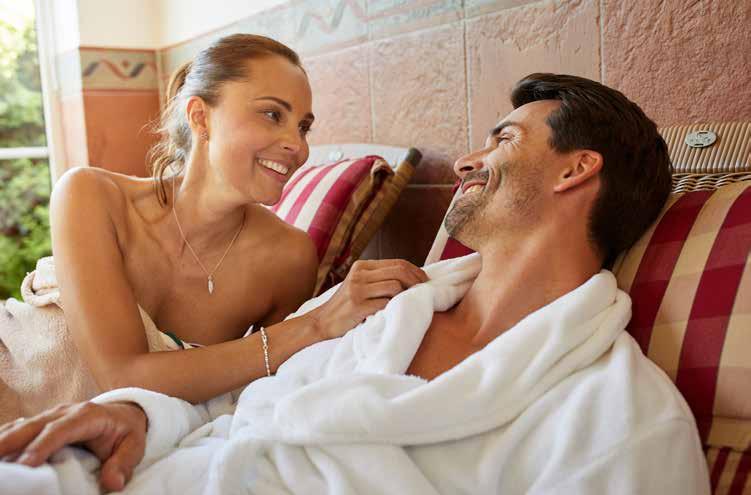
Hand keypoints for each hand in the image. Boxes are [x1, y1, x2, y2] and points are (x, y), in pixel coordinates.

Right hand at [0, 401, 147, 491]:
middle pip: (32, 426)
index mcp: (87, 416)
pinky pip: (18, 430)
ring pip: (20, 427)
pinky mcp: (41, 423)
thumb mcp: (134, 447)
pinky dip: (5, 439)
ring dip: (3, 441)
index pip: (60, 430)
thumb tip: (113, 483)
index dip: (41, 446)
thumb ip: (124, 464)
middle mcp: (64, 412)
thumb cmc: (126, 432)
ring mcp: (50, 416)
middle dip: (10, 442)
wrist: (123, 415)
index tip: (25, 465)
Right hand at [313, 259, 428, 338]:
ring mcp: (357, 289)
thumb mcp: (360, 285)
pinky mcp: (358, 306)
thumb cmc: (346, 307)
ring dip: (403, 297)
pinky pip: (386, 304)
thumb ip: (380, 278)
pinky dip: (392, 309)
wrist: (321, 322)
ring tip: (403, 304)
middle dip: (416, 281)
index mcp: (362, 266)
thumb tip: (412, 277)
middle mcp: (359, 274)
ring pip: (395, 287)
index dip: (416, 271)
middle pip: (399, 271)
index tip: (425, 281)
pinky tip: (390, 313)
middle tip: (424, 291)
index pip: (397, 263)